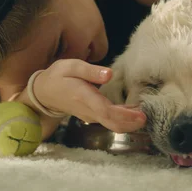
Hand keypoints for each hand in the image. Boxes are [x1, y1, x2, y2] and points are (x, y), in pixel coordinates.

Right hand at [32, 59, 146, 132]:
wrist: (44, 92)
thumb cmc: (59, 76)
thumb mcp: (71, 66)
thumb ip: (90, 71)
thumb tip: (109, 74)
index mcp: (83, 97)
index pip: (106, 111)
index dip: (124, 116)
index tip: (141, 115)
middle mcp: (88, 110)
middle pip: (112, 123)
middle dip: (131, 123)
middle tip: (148, 117)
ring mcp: (90, 116)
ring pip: (112, 124)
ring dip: (129, 122)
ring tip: (145, 113)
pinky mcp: (93, 116)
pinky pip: (109, 121)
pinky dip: (123, 119)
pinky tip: (135, 111)